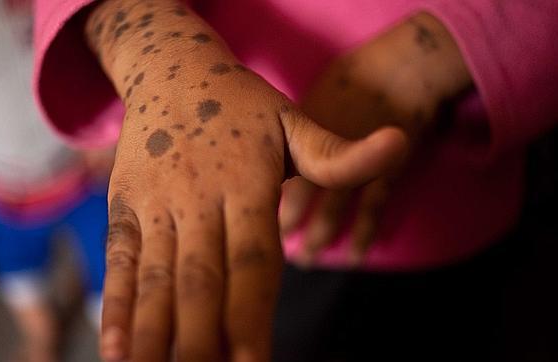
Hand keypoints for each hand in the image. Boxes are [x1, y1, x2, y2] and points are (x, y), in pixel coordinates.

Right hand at [87, 1, 406, 359]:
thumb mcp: (292, 122)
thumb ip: (337, 154)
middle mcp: (197, 199)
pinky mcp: (123, 208)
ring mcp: (155, 205)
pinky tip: (117, 349)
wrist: (171, 69)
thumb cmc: (242, 106)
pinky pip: (120, 262)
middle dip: (202, 341)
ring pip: (156, 280)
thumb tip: (399, 144)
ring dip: (154, 335)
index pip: (252, 262)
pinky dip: (117, 307)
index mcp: (245, 184)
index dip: (249, 316)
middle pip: (200, 282)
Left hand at [280, 12, 471, 266]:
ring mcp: (355, 162)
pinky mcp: (386, 172)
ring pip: (330, 211)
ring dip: (318, 239)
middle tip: (271, 251)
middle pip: (297, 198)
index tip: (253, 218)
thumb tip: (267, 150)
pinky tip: (354, 255)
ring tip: (306, 259)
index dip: (264, 198)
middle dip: (284, 226)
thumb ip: (291, 127)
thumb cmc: (354, 78)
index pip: (274, 174)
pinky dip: (362, 236)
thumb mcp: (314, 98)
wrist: (400, 69)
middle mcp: (323, 149)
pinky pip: (371, 211)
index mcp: (301, 132)